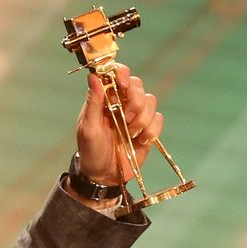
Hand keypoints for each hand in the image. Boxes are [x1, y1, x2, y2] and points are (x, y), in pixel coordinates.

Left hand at [75, 62, 162, 187]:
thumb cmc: (90, 150)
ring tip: (130, 133)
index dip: (122, 73)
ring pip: (150, 100)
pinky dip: (151, 130)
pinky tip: (140, 141)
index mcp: (105, 99)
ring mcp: (136, 115)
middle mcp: (121, 102)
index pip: (116, 74)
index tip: (122, 83)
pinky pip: (158, 119)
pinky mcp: (148, 128)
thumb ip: (92, 102)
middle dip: (134, 101)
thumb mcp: (88, 128)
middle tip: (125, 118)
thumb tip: (93, 76)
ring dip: (142, 118)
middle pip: (137, 85)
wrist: (104, 175)